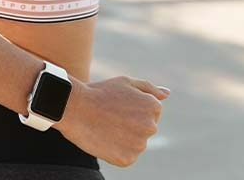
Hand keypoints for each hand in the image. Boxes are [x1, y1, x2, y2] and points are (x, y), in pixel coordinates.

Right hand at [53, 75, 170, 167]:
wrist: (76, 108)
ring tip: (106, 127)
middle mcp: (151, 127)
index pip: (150, 113)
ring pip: (135, 144)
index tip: (118, 106)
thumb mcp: (126, 82)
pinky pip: (126, 157)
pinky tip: (105, 140)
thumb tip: (167, 94)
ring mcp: (140, 145)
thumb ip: (150, 88)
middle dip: (130, 125)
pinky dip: (116, 151)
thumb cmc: (100, 92)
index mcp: (154, 107)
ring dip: (124, 139)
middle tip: (110, 117)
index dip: (132, 109)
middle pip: (144, 129)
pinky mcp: (127, 159)